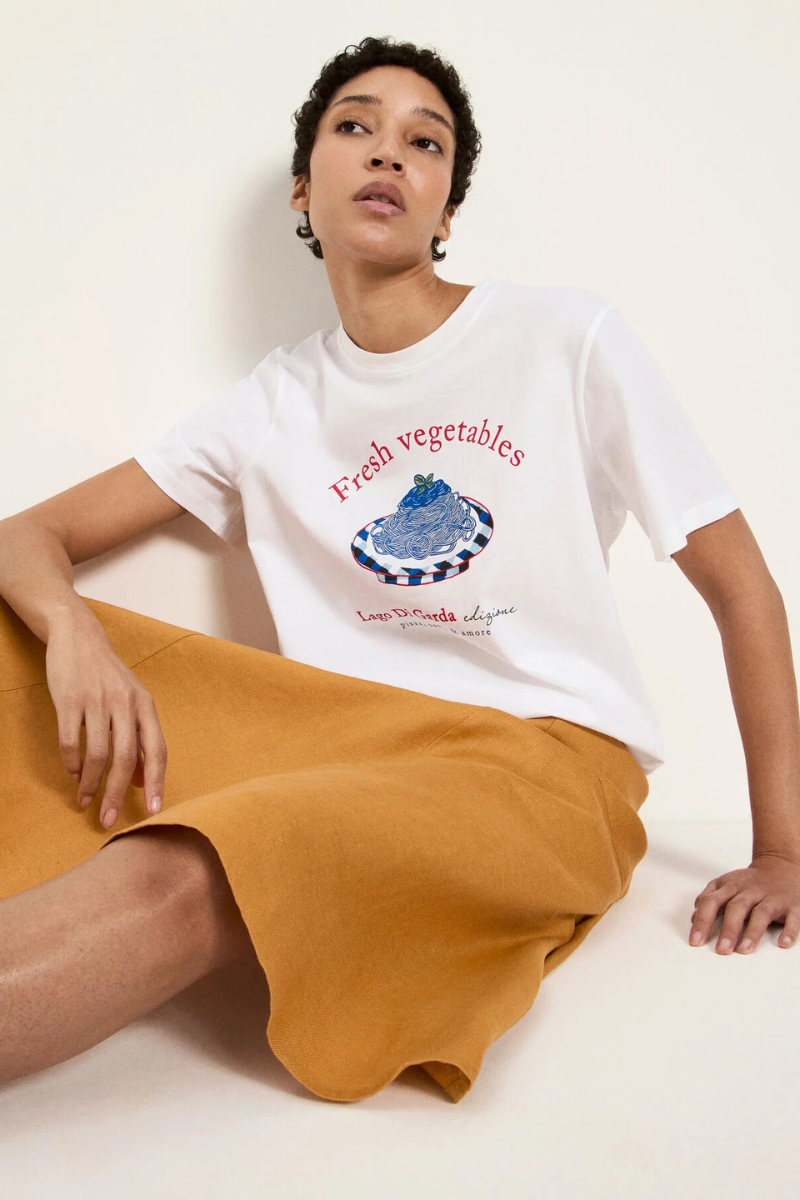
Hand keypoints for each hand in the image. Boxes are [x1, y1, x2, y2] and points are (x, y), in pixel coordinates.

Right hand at [45, 615, 167, 828]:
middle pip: (126, 758)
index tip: (155, 811)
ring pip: (97, 754)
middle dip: (117, 794)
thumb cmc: (108, 677)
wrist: (79, 637)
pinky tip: (72, 773)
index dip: (158, 782)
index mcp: (146, 706)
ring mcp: (97, 700)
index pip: (158, 750)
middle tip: (108, 819)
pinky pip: (71, 740)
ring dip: (90, 783)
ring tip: (85, 799)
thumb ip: (140, 740)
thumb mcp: (132, 703)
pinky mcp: (70, 699)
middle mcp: (125, 703)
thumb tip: (146, 783)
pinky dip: (71, 763)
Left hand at [689, 852, 799, 952]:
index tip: (696, 940)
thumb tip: (693, 918)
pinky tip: (783, 943)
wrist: (781, 866)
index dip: (703, 921)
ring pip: (762, 913)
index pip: (712, 902)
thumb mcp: (726, 884)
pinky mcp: (792, 905)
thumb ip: (709, 898)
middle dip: (728, 929)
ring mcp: (772, 897)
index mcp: (731, 886)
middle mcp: (751, 890)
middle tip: (721, 950)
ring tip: (744, 950)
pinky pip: (793, 918)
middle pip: (737, 907)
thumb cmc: (750, 882)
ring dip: (752, 932)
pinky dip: (789, 930)